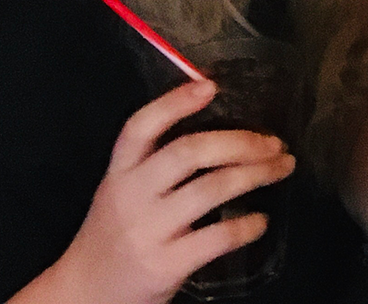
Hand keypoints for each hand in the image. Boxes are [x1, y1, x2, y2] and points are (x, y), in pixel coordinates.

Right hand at [45, 81, 294, 303]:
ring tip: (282, 168)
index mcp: (119, 172)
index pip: (139, 127)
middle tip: (275, 142)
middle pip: (189, 152)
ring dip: (256, 174)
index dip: (174, 103)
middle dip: (241, 142)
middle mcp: (131, 197)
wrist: (85, 294)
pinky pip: (217, 238)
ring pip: (210, 189)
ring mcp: (147, 232)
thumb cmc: (116, 234)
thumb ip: (157, 161)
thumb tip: (224, 128)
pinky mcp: (165, 265)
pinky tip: (261, 221)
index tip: (210, 85)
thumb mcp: (122, 190)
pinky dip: (247, 226)